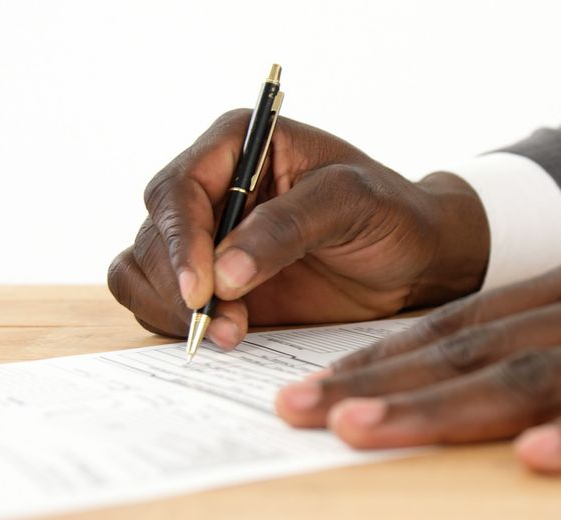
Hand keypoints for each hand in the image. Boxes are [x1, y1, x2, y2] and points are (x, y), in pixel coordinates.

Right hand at [108, 110, 488, 347]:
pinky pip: (163, 302)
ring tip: (232, 333)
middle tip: (224, 324)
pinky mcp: (214, 282)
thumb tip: (223, 272)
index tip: (202, 289)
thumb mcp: (351, 203)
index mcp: (238, 143)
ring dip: (175, 309)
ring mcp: (208, 237)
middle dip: (180, 284)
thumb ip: (288, 227)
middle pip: (154, 234)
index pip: (179, 189)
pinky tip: (228, 334)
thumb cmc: (391, 214)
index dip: (181, 241)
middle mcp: (212, 186)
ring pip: (146, 271)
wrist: (414, 260)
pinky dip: (180, 324)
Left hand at [275, 198, 560, 472]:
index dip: (386, 358)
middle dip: (383, 385)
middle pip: (479, 350)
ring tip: (369, 429)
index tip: (316, 388)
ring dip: (450, 405)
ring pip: (542, 376)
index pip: (466, 323)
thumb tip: (500, 371)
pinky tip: (543, 457)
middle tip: (299, 413)